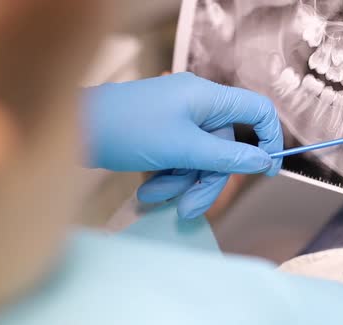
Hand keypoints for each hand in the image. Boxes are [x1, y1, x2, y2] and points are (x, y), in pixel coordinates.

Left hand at [84, 72, 282, 218]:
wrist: (74, 129)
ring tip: (155, 197)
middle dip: (206, 181)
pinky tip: (147, 191)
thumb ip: (227, 158)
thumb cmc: (127, 130)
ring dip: (182, 183)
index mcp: (207, 97)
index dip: (269, 138)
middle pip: (223, 148)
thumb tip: (263, 162)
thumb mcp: (183, 149)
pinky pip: (180, 159)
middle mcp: (196, 105)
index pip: (256, 110)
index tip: (268, 171)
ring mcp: (178, 120)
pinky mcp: (162, 134)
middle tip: (188, 209)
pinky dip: (168, 177)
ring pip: (200, 159)